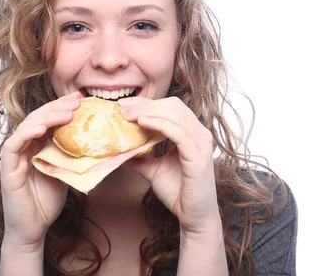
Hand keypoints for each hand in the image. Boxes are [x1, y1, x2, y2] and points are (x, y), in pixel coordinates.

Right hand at [0, 91, 81, 249]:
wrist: (33, 229)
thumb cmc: (47, 201)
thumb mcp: (65, 172)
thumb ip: (72, 155)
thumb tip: (96, 141)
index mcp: (37, 145)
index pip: (48, 119)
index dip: (63, 107)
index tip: (81, 98)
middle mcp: (24, 146)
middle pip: (38, 118)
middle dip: (58, 107)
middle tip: (77, 101)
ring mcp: (14, 156)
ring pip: (27, 127)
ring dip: (46, 117)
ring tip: (66, 112)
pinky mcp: (7, 168)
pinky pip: (13, 145)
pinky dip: (26, 134)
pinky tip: (40, 129)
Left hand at [118, 96, 221, 236]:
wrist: (193, 217)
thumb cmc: (178, 192)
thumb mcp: (153, 170)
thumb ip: (140, 157)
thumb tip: (117, 149)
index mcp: (191, 133)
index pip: (170, 107)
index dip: (147, 103)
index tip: (124, 105)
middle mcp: (200, 134)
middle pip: (173, 106)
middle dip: (145, 104)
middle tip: (122, 108)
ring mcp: (201, 144)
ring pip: (176, 115)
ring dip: (149, 112)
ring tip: (128, 114)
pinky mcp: (199, 157)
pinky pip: (179, 133)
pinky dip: (160, 124)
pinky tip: (142, 123)